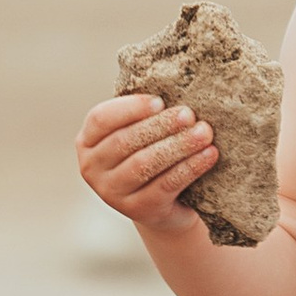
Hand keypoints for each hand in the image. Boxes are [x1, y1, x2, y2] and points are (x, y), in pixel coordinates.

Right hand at [75, 89, 219, 239]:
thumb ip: (143, 114)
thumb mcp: (139, 134)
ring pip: (145, 164)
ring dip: (178, 146)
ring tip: (204, 133)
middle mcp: (92, 168)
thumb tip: (172, 85)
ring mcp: (112, 193)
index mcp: (87, 141)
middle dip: (160, 125)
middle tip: (189, 114)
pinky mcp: (137, 210)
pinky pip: (165, 185)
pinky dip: (189, 168)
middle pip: (125, 141)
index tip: (160, 101)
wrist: (163, 205)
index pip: (101, 119)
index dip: (130, 108)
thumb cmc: (151, 156)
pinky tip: (208, 155)